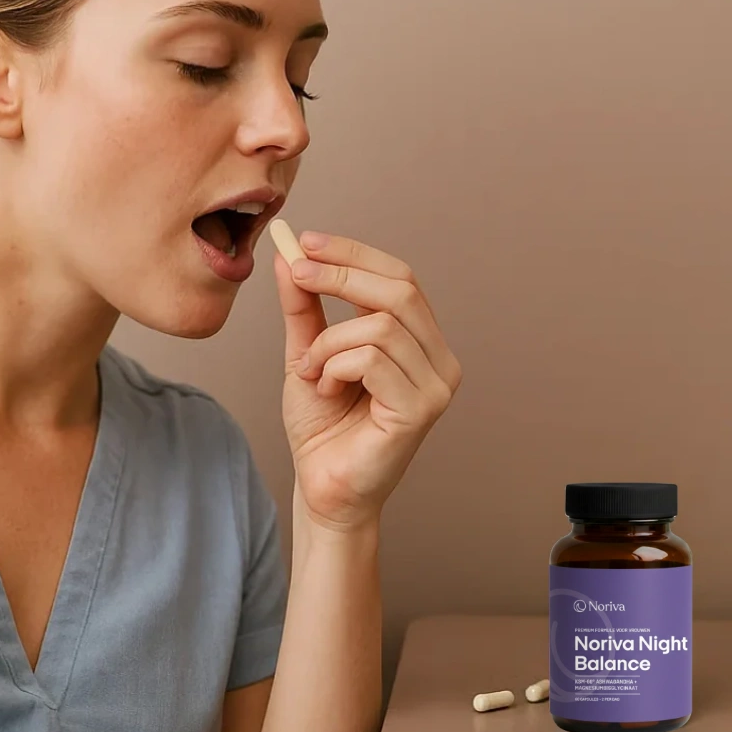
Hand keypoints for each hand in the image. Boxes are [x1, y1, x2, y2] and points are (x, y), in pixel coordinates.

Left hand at [272, 231, 462, 531]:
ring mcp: (436, 385)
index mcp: (421, 341)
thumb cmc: (323, 428)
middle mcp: (440, 359)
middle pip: (400, 289)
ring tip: (312, 371)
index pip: (400, 277)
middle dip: (339, 274)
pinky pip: (371, 359)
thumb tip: (291, 254)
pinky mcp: (421, 409)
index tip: (305, 242)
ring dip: (328, 342)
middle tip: (296, 275)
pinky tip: (327, 391)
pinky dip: (335, 367)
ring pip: (378, 325)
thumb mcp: (308, 351)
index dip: (354, 253)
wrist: (321, 489)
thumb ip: (305, 306)